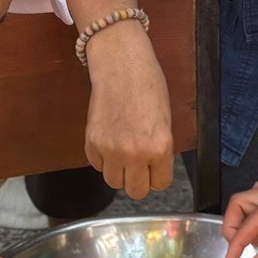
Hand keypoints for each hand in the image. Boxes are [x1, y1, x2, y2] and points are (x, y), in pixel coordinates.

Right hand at [82, 24, 175, 199]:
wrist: (120, 65)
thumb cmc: (148, 86)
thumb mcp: (165, 121)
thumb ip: (158, 150)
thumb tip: (151, 170)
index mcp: (159, 147)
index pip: (160, 184)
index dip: (157, 176)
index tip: (154, 168)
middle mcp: (135, 153)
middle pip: (136, 191)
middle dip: (138, 180)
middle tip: (138, 164)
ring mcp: (110, 149)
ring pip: (113, 182)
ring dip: (118, 171)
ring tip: (122, 152)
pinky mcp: (92, 142)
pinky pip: (97, 165)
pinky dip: (102, 158)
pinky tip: (109, 139)